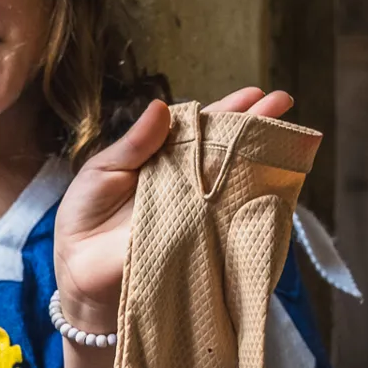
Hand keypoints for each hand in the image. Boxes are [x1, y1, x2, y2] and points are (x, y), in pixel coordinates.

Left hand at [53, 88, 295, 337]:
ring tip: (288, 137)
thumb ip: (133, 144)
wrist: (80, 273)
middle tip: (282, 103)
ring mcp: (198, 212)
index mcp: (162, 159)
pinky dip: (254, 205)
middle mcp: (187, 182)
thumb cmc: (85, 218)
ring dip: (263, 159)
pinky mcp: (202, 242)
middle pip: (227, 150)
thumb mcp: (102, 171)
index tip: (254, 95)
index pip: (199, 129)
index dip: (227, 112)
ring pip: (236, 181)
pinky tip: (276, 185)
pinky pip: (233, 222)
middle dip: (257, 126)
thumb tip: (161, 106)